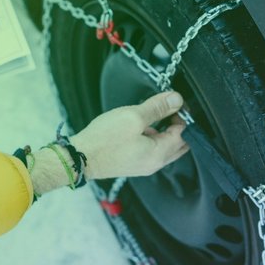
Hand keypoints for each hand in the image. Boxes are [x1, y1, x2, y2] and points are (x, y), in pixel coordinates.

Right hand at [71, 91, 188, 178]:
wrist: (80, 157)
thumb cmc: (104, 140)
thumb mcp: (133, 117)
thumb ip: (157, 107)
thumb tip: (176, 99)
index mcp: (159, 154)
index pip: (184, 134)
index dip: (183, 116)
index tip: (174, 102)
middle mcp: (155, 163)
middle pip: (179, 143)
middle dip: (178, 125)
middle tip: (168, 108)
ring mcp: (144, 165)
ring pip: (166, 147)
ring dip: (165, 130)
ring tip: (153, 115)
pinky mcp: (134, 163)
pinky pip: (153, 150)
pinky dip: (154, 137)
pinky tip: (141, 126)